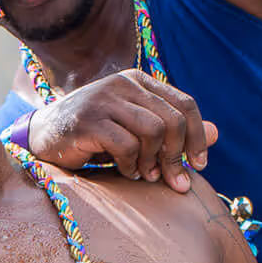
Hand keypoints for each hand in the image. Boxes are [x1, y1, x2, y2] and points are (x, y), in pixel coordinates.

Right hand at [27, 70, 216, 188]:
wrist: (44, 135)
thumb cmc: (96, 134)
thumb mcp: (138, 130)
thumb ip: (175, 130)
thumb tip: (217, 133)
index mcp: (139, 81)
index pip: (184, 104)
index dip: (197, 137)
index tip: (198, 165)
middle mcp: (123, 84)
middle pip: (172, 120)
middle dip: (176, 156)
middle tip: (173, 181)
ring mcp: (104, 100)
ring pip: (152, 131)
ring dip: (153, 161)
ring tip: (145, 174)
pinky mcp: (88, 121)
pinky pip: (126, 145)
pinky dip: (130, 166)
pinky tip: (125, 172)